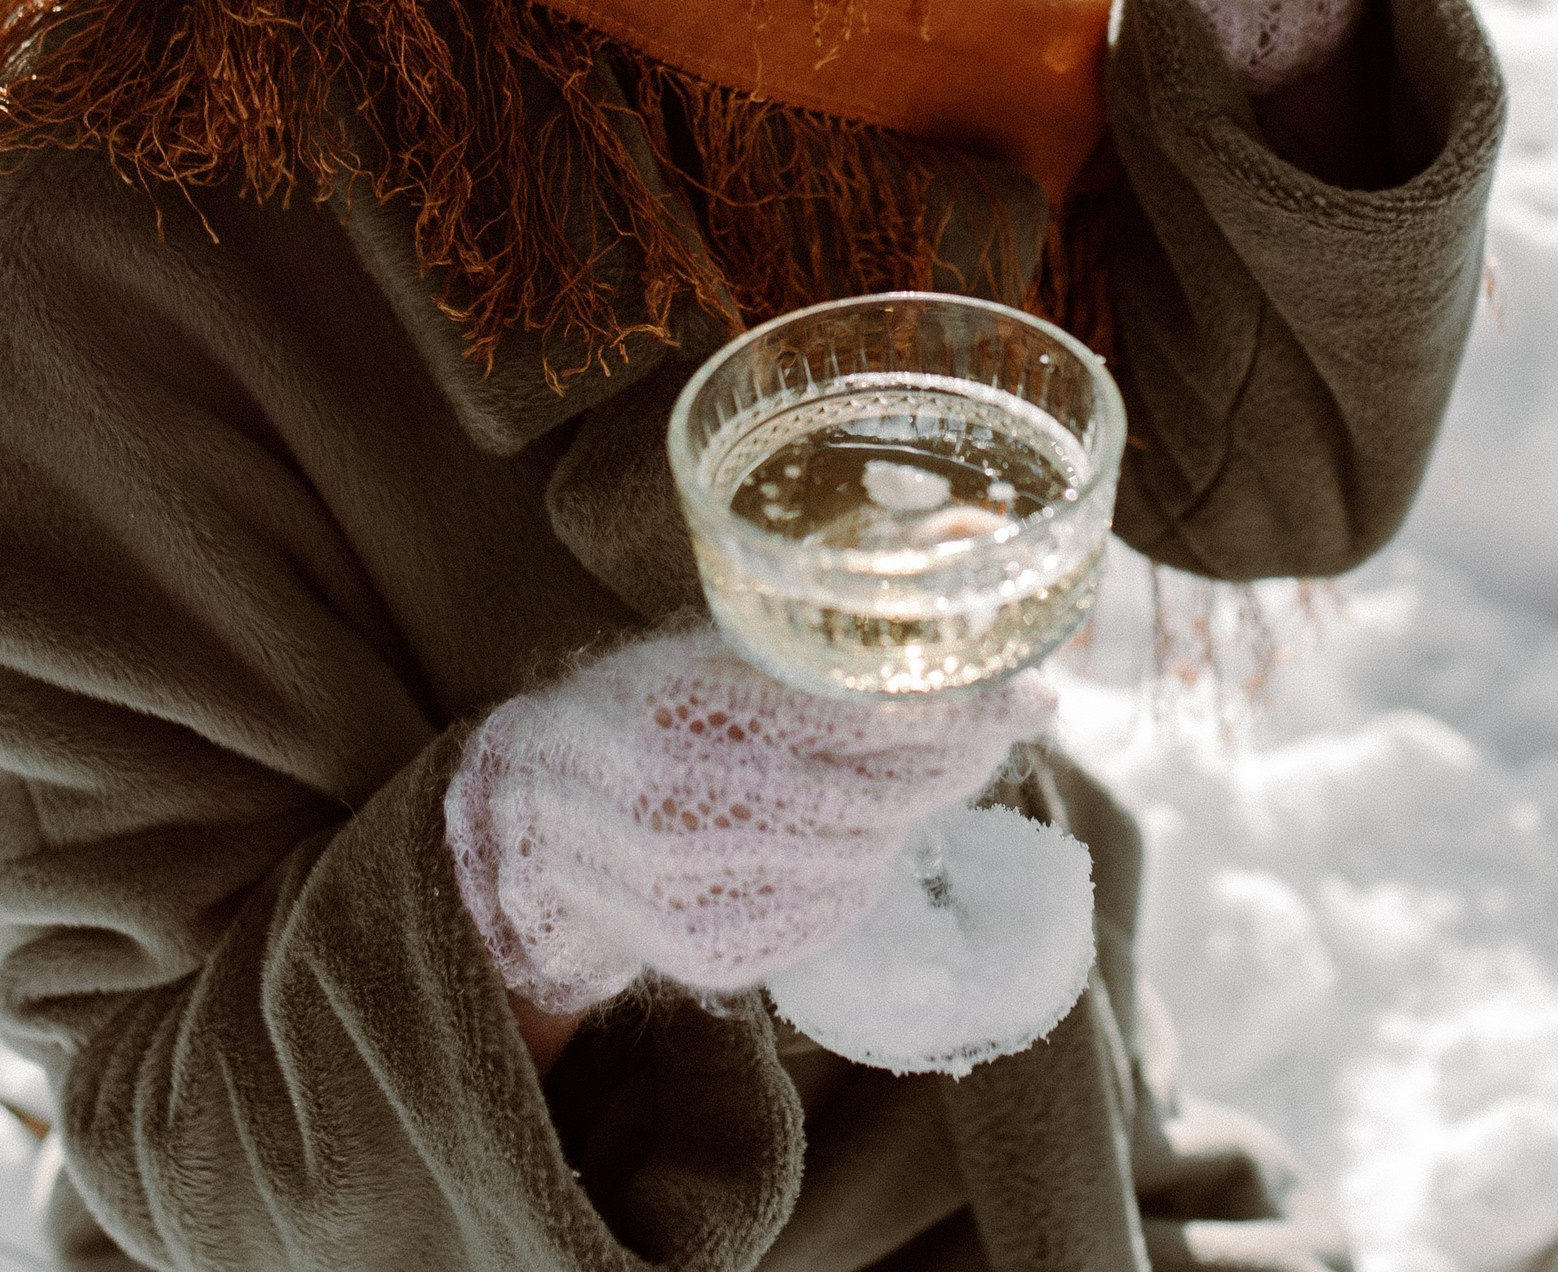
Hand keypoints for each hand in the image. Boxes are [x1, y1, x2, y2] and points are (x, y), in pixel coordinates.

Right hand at [445, 623, 1052, 1013]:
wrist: (538, 826)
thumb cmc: (641, 710)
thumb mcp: (704, 652)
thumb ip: (806, 645)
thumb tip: (947, 604)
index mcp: (678, 711)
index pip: (845, 718)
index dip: (945, 710)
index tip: (1019, 692)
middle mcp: (680, 808)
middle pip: (867, 795)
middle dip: (952, 760)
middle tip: (1005, 724)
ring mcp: (695, 894)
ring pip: (860, 855)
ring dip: (912, 809)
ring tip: (930, 765)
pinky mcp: (713, 953)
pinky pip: (830, 910)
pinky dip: (864, 865)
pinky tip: (856, 829)